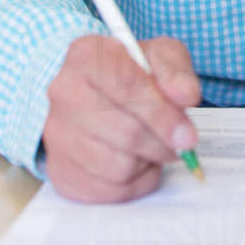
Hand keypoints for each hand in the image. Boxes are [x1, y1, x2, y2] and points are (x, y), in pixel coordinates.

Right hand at [42, 34, 200, 201]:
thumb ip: (176, 71)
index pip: (127, 88)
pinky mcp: (61, 171)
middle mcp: (64, 93)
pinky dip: (135, 182)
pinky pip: (109, 190)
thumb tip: (185, 95)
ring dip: (148, 160)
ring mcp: (57, 135)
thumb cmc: (131, 71)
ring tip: (153, 144)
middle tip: (180, 143)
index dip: (162, 115)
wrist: (96, 91)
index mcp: (85, 54)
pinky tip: (137, 159)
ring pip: (118, 166)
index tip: (188, 135)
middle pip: (125, 132)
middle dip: (161, 142)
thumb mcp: (159, 56)